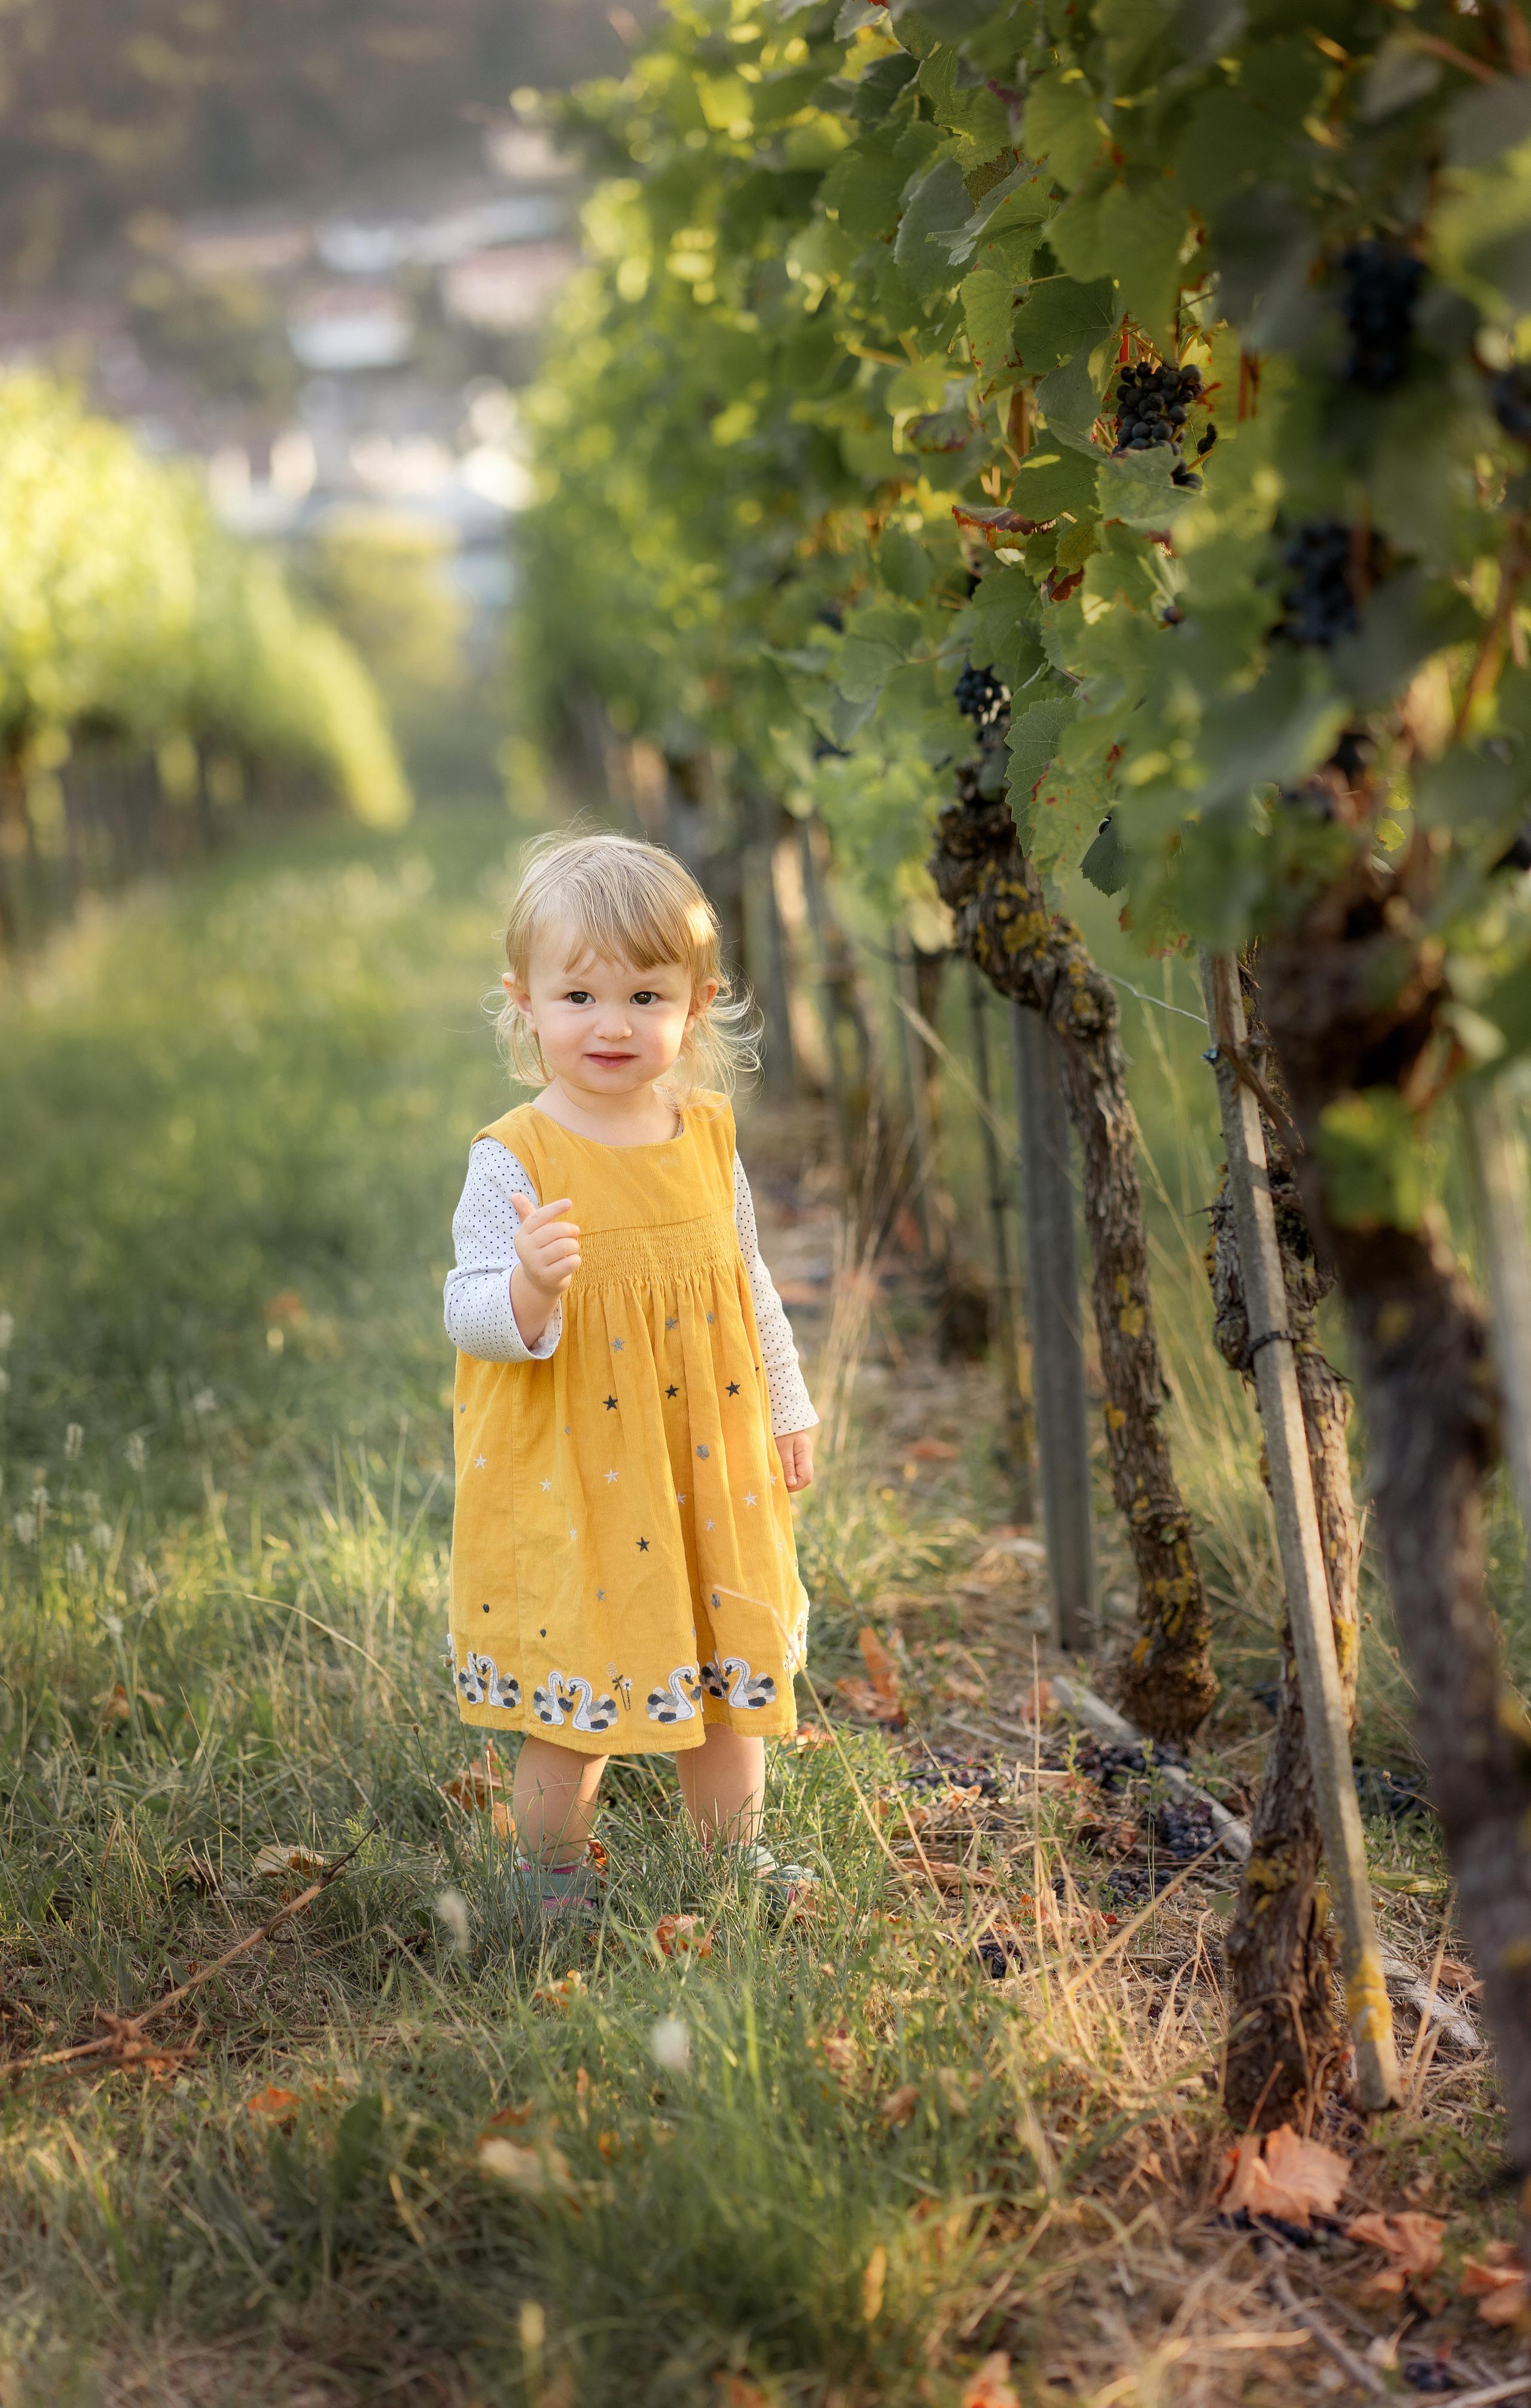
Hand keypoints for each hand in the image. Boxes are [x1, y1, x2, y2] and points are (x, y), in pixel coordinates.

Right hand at [510, 1192, 580, 1345]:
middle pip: (555, 1231)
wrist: (537, 1283)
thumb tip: (514, 1195)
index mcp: (522, 1235)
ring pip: (566, 1246)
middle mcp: (526, 1249)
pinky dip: (576, 1260)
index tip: (569, 1203)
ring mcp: (535, 1265)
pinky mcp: (548, 1278)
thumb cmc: (539, 1251)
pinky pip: (572, 1262)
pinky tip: (570, 1262)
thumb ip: (526, 1213)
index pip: (539, 1217)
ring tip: (572, 1249)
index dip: (554, 1208)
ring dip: (574, 1246)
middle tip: (575, 1232)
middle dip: (570, 1230)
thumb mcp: (532, 1233)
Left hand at [775, 1429, 813, 1491]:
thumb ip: (787, 1466)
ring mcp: (801, 1454)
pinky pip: (793, 1467)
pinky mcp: (795, 1453)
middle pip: (803, 1477)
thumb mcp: (781, 1447)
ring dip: (786, 1476)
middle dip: (789, 1482)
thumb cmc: (779, 1428)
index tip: (779, 1484)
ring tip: (773, 1472)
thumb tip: (792, 1484)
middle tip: (775, 1479)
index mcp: (805, 1453)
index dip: (794, 1485)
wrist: (779, 1412)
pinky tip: (775, 1467)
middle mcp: (806, 1455)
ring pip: (797, 1473)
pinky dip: (785, 1470)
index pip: (806, 1478)